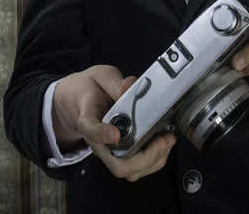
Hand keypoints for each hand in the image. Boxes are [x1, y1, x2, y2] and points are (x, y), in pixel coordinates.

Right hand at [52, 65, 175, 181]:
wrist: (80, 100)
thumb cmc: (91, 88)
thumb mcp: (100, 77)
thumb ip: (115, 82)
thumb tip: (130, 84)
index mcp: (89, 119)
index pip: (90, 130)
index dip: (102, 134)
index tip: (115, 133)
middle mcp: (99, 143)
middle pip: (117, 165)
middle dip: (144, 158)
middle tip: (163, 139)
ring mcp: (110, 152)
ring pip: (130, 171)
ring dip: (153, 160)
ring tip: (168, 140)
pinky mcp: (121, 154)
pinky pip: (137, 168)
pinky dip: (155, 160)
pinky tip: (165, 143)